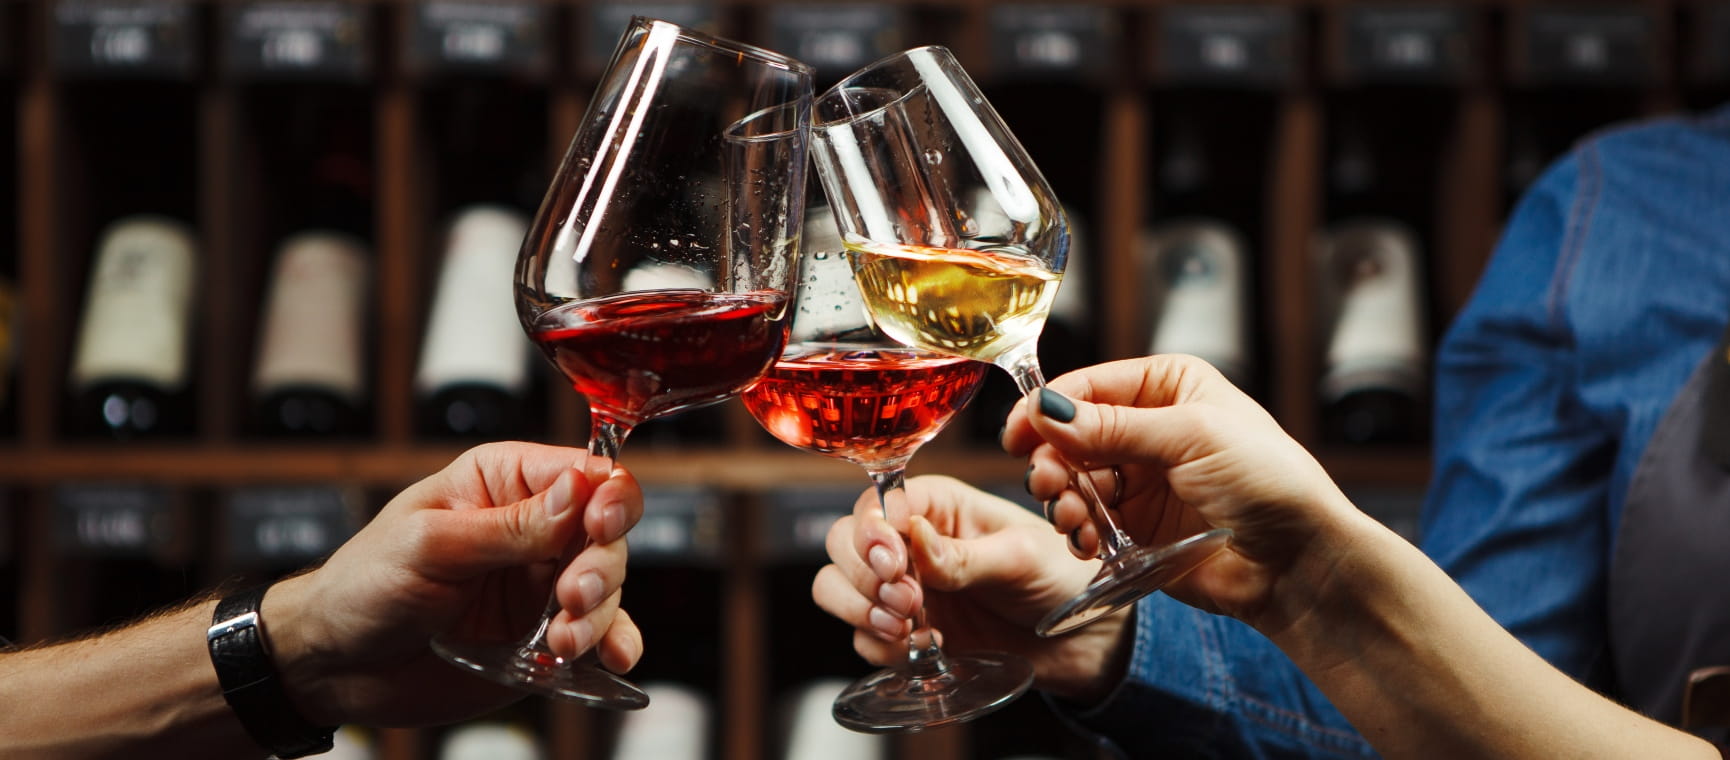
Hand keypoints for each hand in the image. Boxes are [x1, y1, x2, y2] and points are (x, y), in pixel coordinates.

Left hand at [266, 442, 645, 726]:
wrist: (336, 665)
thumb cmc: (364, 585)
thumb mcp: (430, 544)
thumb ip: (509, 525)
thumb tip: (578, 489)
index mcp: (503, 483)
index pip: (582, 472)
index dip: (606, 494)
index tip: (601, 524)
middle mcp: (533, 529)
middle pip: (607, 531)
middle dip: (600, 565)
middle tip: (572, 595)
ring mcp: (540, 584)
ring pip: (609, 585)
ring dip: (599, 613)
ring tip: (562, 640)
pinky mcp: (544, 635)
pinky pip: (599, 634)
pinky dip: (614, 643)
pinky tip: (611, 656)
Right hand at [812, 475, 1130, 702]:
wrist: (1081, 640)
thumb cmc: (1059, 578)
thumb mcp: (1019, 557)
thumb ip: (962, 555)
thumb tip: (912, 536)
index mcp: (938, 503)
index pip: (876, 504)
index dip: (873, 533)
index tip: (894, 563)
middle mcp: (911, 540)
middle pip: (842, 543)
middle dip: (864, 575)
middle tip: (909, 601)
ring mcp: (903, 586)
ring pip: (836, 587)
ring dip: (859, 608)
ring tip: (907, 626)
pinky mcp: (903, 629)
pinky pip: (862, 636)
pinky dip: (880, 645)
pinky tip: (922, 646)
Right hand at [1003, 355, 1361, 628]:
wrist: (1298, 561)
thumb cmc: (1267, 482)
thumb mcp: (1191, 437)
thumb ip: (1114, 426)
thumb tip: (1047, 410)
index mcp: (1168, 386)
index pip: (1089, 386)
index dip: (1048, 407)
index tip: (1016, 433)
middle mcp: (1148, 428)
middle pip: (1070, 434)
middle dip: (1051, 459)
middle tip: (1045, 482)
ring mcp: (1140, 478)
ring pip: (1071, 479)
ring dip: (1062, 498)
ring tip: (1073, 519)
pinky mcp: (1135, 526)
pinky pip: (1086, 520)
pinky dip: (1077, 530)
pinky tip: (1088, 542)